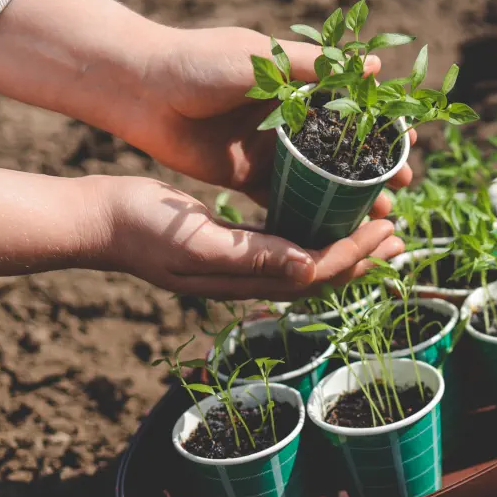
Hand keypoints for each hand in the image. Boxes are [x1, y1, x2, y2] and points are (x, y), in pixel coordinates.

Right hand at [0, 170, 404, 300]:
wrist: (96, 220)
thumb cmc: (139, 226)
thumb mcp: (196, 238)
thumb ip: (252, 254)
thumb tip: (308, 266)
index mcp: (244, 278)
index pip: (315, 272)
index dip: (355, 254)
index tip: (387, 230)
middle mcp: (248, 278)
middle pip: (320, 275)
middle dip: (363, 258)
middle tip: (400, 235)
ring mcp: (239, 265)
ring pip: (307, 263)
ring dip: (346, 249)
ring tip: (379, 230)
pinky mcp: (232, 246)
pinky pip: (286, 247)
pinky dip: (316, 236)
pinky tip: (329, 218)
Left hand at [128, 25, 414, 214]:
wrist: (139, 90)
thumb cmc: (198, 63)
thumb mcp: (261, 58)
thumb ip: (315, 66)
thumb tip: (376, 65)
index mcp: (296, 84)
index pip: (353, 109)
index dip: (383, 127)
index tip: (410, 144)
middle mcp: (287, 119)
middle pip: (343, 149)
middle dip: (376, 169)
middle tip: (403, 186)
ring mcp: (268, 150)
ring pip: (321, 178)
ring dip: (351, 196)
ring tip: (380, 213)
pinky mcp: (246, 177)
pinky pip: (285, 199)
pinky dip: (311, 213)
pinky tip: (337, 230)